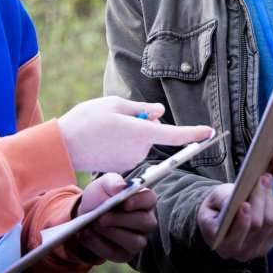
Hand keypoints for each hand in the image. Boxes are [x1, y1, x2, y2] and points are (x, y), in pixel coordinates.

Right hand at [58, 96, 212, 171]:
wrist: (63, 146)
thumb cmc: (87, 120)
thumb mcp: (114, 104)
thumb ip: (140, 109)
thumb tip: (160, 113)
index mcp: (141, 132)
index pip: (174, 134)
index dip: (193, 133)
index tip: (209, 132)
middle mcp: (139, 150)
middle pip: (152, 133)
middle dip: (142, 123)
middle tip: (116, 115)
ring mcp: (130, 161)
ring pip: (139, 142)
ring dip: (129, 133)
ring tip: (104, 127)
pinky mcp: (121, 168)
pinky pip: (128, 151)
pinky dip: (120, 143)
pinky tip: (102, 138)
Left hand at [74, 173, 156, 262]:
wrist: (86, 215)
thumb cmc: (100, 197)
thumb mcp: (103, 184)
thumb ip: (112, 182)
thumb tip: (121, 187)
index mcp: (144, 200)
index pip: (150, 199)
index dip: (139, 201)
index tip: (124, 202)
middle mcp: (146, 221)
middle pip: (144, 222)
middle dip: (121, 220)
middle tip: (101, 217)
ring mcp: (137, 240)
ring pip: (134, 242)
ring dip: (111, 234)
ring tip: (93, 225)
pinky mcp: (124, 254)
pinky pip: (116, 254)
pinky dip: (99, 244)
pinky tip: (87, 235)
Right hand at [197, 176, 272, 260]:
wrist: (222, 218)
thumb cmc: (217, 206)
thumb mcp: (214, 199)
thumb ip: (223, 198)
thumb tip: (239, 197)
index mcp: (217, 239)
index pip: (233, 233)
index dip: (242, 219)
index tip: (246, 203)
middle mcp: (235, 250)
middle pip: (256, 225)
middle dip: (259, 200)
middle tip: (262, 179)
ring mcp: (252, 251)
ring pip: (269, 224)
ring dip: (269, 201)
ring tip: (266, 182)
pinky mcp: (266, 247)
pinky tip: (269, 196)